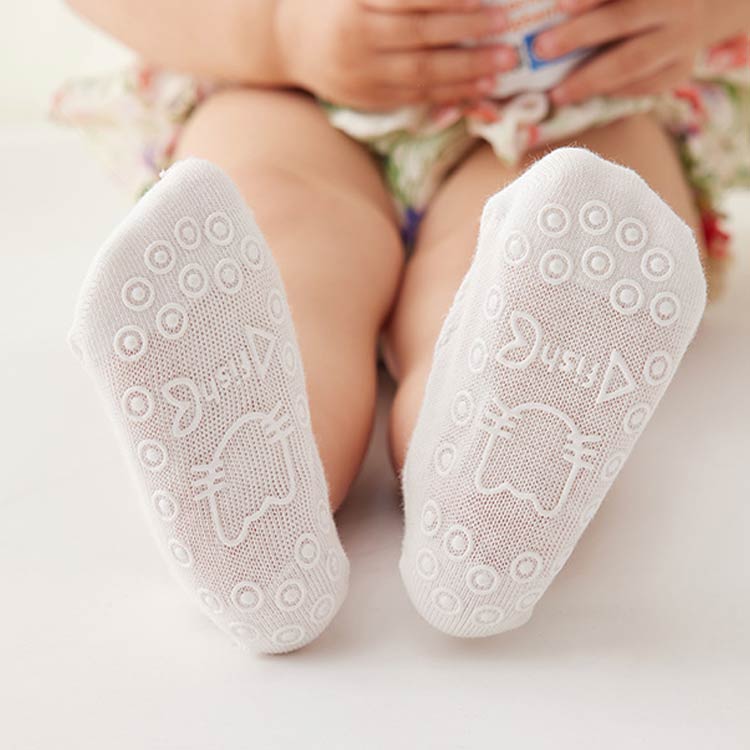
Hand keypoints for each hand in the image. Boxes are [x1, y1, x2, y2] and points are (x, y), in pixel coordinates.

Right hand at [276, 0, 517, 109]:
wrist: (290, 42)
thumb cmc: (335, 2)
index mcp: (355, 4)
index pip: (408, 0)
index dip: (447, 1)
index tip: (483, 0)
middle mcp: (357, 40)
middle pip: (419, 40)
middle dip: (467, 37)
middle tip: (505, 31)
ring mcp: (362, 74)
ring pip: (421, 76)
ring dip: (466, 72)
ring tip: (501, 65)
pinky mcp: (368, 99)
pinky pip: (415, 99)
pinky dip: (449, 94)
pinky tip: (476, 88)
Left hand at [534, 0, 706, 103]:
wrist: (691, 14)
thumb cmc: (635, 1)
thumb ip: (596, 3)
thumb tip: (550, 11)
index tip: (560, 6)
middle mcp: (677, 4)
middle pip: (625, 18)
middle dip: (579, 35)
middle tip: (542, 48)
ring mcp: (683, 38)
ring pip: (632, 60)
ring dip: (589, 79)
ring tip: (558, 93)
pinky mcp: (681, 69)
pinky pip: (642, 85)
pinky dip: (611, 90)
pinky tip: (587, 94)